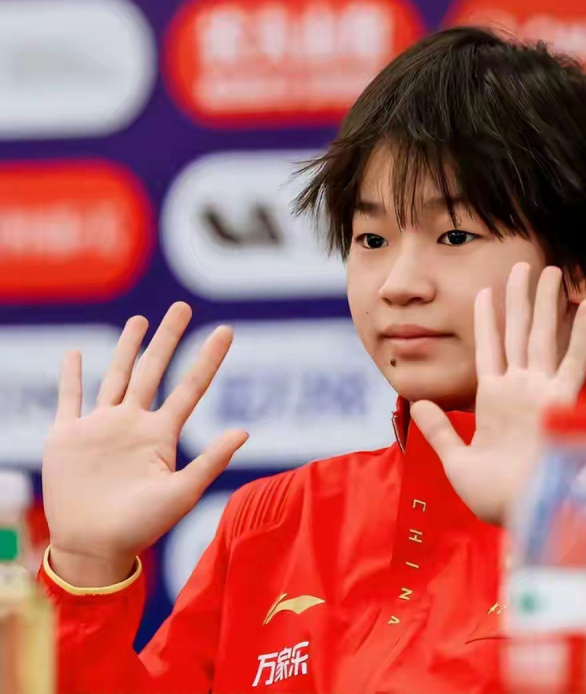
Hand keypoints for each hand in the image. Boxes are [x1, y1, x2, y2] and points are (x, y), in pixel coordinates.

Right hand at [42, 303, 247, 584]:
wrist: (93, 548)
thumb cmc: (141, 527)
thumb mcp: (181, 494)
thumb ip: (211, 462)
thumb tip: (245, 431)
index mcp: (161, 434)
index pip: (190, 387)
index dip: (208, 359)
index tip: (226, 330)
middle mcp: (133, 423)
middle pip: (153, 369)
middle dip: (168, 338)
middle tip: (182, 307)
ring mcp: (100, 427)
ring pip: (117, 376)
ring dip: (127, 348)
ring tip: (140, 320)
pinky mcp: (68, 436)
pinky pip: (70, 398)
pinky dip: (71, 375)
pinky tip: (75, 353)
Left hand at [412, 263, 585, 525]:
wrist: (522, 518)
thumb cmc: (494, 498)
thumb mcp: (456, 460)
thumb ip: (440, 430)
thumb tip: (415, 402)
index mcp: (494, 401)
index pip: (489, 349)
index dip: (486, 321)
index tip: (484, 292)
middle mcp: (520, 390)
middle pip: (518, 333)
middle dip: (520, 299)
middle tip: (522, 266)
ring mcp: (541, 393)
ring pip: (542, 336)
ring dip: (546, 303)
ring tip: (550, 270)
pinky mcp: (562, 403)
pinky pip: (573, 361)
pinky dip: (580, 333)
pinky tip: (585, 304)